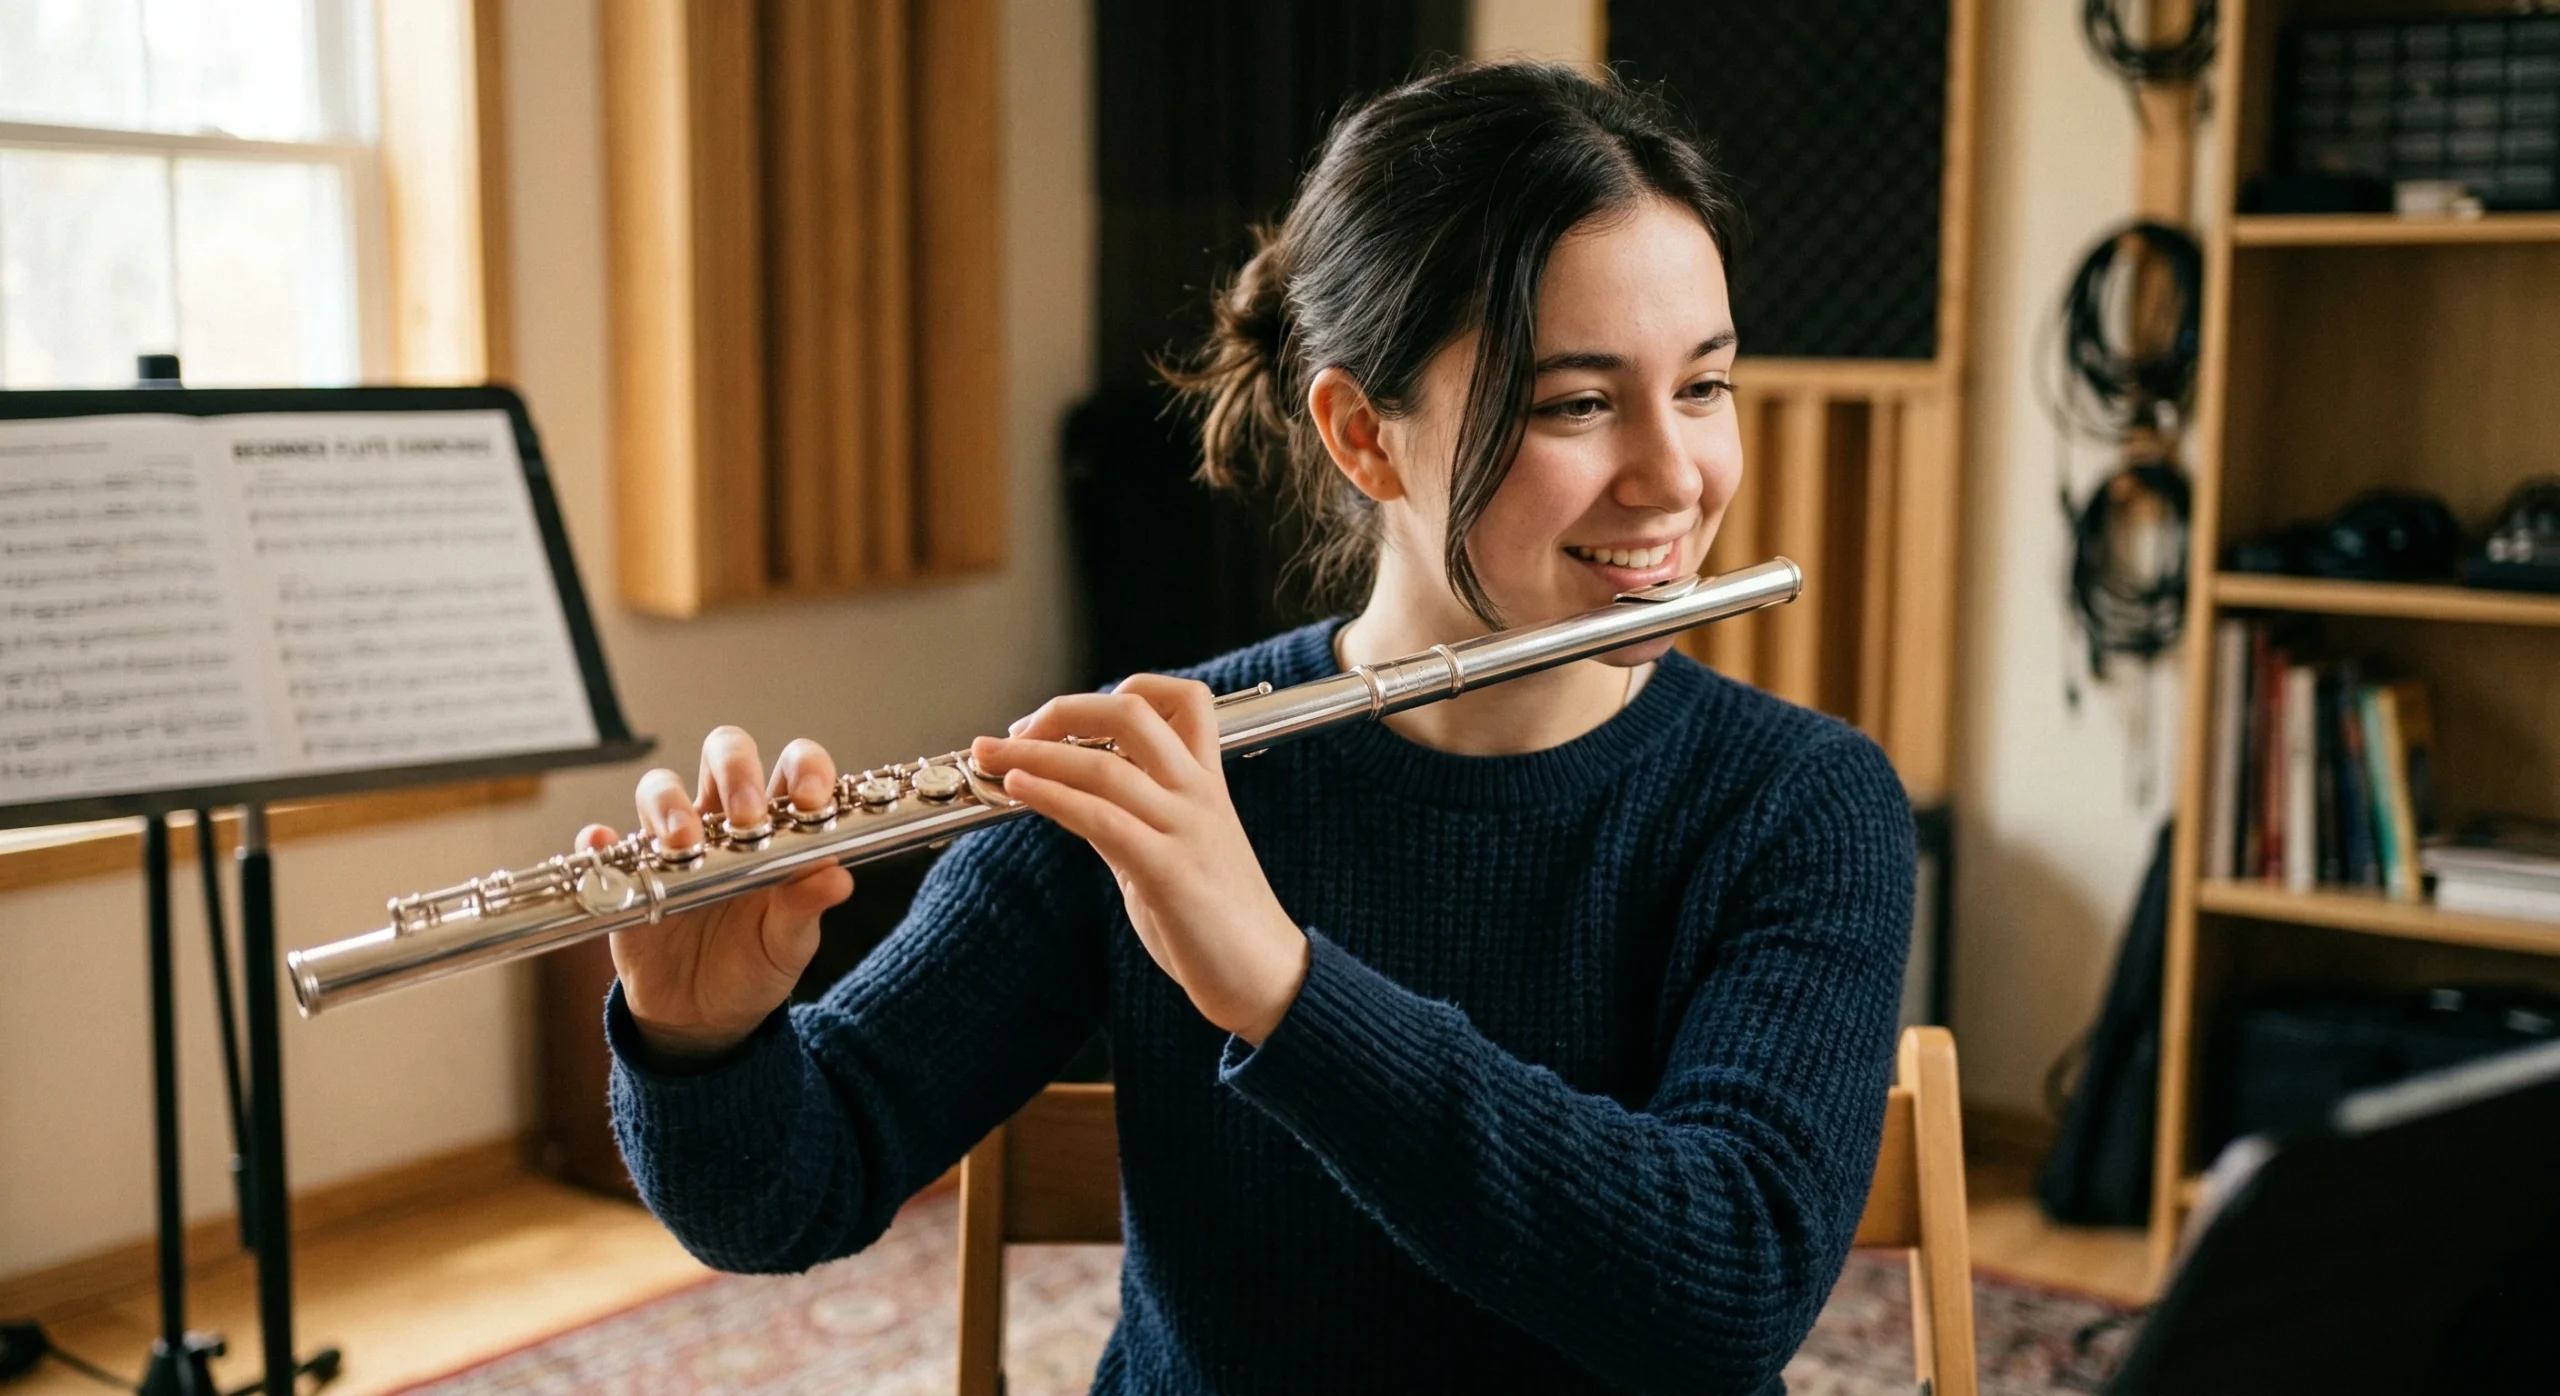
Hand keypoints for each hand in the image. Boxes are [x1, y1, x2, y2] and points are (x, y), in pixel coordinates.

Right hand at [582, 727, 853, 1064]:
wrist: (705, 1017)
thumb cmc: (755, 966)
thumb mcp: (789, 944)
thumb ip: (806, 908)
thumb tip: (838, 879)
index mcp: (777, 829)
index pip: (794, 768)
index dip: (806, 769)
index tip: (811, 799)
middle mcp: (723, 823)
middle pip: (726, 755)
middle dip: (736, 770)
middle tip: (744, 816)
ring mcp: (672, 843)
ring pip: (660, 788)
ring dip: (669, 803)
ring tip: (683, 844)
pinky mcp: (628, 874)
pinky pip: (602, 844)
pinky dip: (599, 840)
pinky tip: (603, 846)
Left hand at [970, 676, 1307, 1043]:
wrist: (1268, 980)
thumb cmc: (1219, 923)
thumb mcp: (1171, 855)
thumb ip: (1128, 820)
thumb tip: (1071, 799)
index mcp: (1207, 784)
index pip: (1181, 699)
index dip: (1124, 689)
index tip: (1069, 717)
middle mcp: (1198, 795)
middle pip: (1130, 713)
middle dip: (1061, 711)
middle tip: (1014, 731)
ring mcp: (1185, 830)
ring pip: (1103, 764)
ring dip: (1032, 753)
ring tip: (989, 756)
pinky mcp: (1169, 872)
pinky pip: (1102, 819)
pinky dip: (1051, 796)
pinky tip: (1018, 790)